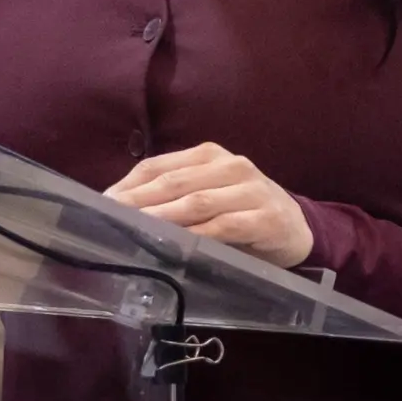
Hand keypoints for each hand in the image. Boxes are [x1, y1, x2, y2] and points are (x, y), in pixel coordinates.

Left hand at [106, 141, 312, 266]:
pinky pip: (225, 226)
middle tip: (110, 220)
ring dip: (163, 218)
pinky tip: (178, 245)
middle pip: (173, 182)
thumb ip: (173, 197)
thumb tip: (121, 210)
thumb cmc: (243, 212)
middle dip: (138, 202)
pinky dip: (199, 236)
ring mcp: (250, 189)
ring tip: (136, 231)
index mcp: (208, 155)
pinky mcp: (266, 217)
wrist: (299, 227)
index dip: (128, 185)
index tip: (102, 204)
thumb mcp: (208, 196)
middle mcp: (229, 165)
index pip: (158, 165)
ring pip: (197, 202)